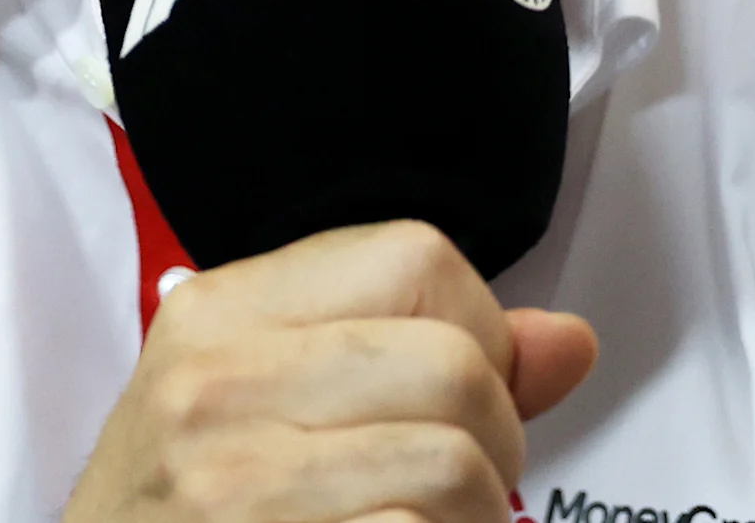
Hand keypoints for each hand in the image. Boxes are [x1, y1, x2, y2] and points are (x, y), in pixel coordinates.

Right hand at [64, 220, 600, 522]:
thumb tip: (570, 343)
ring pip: (454, 466)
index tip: (459, 392)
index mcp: (222, 312)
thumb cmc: (184, 509)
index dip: (478, 330)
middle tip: (461, 484)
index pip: (418, 256)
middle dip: (495, 439)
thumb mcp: (258, 401)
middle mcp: (217, 384)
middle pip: (454, 365)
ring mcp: (234, 484)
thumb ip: (414, 354)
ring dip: (478, 519)